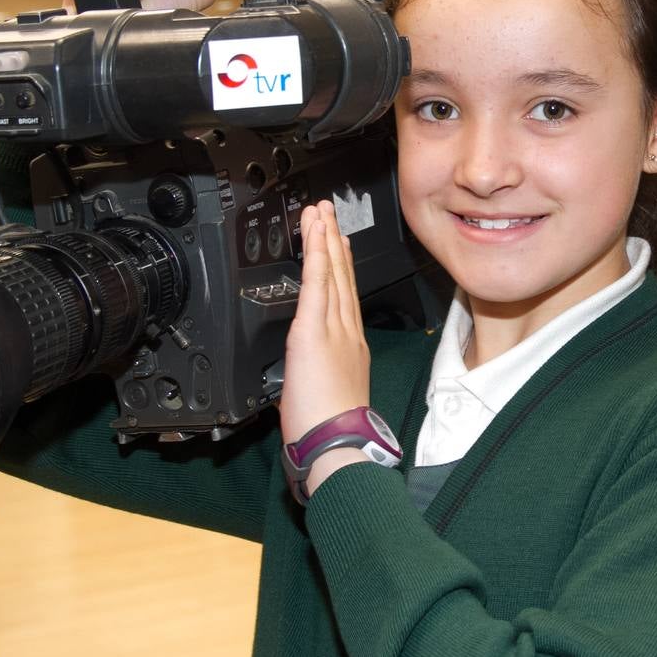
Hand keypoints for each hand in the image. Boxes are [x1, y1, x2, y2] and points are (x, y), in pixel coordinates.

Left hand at [279, 201, 372, 496]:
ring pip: (331, 275)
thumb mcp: (328, 395)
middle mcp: (348, 333)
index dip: (342, 268)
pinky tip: (316, 236)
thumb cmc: (330, 430)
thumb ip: (319, 374)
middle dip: (335, 244)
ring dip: (325, 240)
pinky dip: (317, 257)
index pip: (345, 299)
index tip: (339, 245)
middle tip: (330, 214)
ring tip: (321, 214)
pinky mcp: (313, 331)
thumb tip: (305, 373)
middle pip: (341, 279)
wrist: (337, 443)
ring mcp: (333, 330)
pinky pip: (317, 286)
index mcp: (351, 349)